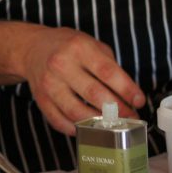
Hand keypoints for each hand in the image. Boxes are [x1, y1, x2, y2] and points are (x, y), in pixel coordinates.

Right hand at [17, 27, 144, 134]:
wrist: (32, 48)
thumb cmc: (67, 46)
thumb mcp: (91, 44)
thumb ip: (110, 65)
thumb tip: (128, 94)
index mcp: (78, 47)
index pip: (107, 72)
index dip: (126, 89)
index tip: (139, 100)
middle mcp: (61, 64)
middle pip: (94, 94)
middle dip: (118, 109)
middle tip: (131, 116)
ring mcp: (49, 84)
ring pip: (77, 112)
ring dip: (100, 123)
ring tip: (113, 124)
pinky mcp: (41, 100)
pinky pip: (60, 121)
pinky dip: (77, 129)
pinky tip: (90, 127)